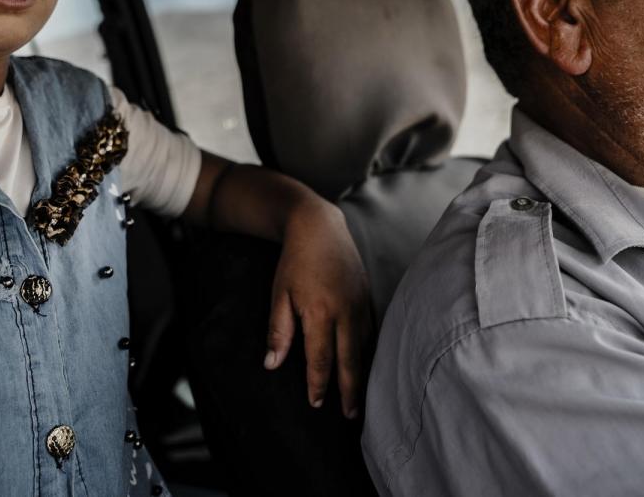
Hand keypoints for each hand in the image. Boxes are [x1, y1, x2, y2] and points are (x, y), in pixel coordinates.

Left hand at [263, 202, 372, 418]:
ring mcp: (360, 304)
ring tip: (360, 397)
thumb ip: (278, 331)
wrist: (319, 227)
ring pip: (365, 347)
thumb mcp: (279, 295)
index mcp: (320, 313)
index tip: (315, 404)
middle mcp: (345, 312)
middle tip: (349, 415)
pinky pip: (372, 330)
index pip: (320, 359)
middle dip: (349, 391)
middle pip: (349, 361)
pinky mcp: (368, 296)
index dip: (318, 384)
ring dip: (362, 374)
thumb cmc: (294, 261)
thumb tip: (272, 364)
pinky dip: (370, 351)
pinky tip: (367, 363)